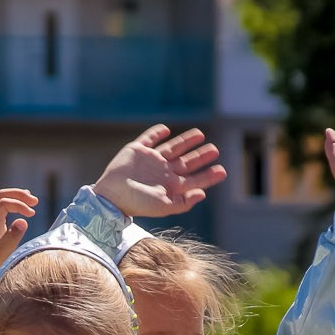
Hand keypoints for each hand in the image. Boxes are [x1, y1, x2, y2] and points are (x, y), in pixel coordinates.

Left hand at [0, 188, 38, 290]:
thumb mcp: (2, 253)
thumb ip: (12, 237)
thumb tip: (23, 220)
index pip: (3, 204)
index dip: (19, 205)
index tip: (32, 214)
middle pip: (1, 195)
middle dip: (18, 195)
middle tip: (35, 201)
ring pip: (0, 198)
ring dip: (16, 196)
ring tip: (32, 200)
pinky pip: (2, 205)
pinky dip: (13, 200)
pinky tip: (23, 203)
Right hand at [92, 124, 227, 218]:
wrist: (111, 195)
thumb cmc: (137, 203)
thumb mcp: (163, 206)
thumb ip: (183, 202)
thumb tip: (202, 194)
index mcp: (170, 186)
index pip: (194, 180)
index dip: (208, 176)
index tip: (222, 171)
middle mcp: (162, 172)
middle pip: (187, 162)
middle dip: (201, 156)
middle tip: (215, 150)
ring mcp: (151, 161)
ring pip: (173, 148)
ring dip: (186, 141)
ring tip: (200, 134)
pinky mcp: (137, 150)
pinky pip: (149, 138)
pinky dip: (157, 132)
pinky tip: (166, 129)